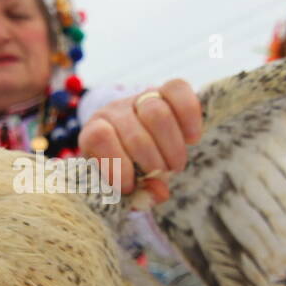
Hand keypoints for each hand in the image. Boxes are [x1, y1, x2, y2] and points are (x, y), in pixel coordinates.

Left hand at [78, 80, 200, 202]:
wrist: (139, 148)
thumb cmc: (128, 171)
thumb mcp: (125, 188)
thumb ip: (137, 195)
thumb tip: (159, 191)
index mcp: (93, 132)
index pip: (99, 137)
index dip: (117, 166)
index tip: (129, 188)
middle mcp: (114, 110)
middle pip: (135, 134)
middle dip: (152, 164)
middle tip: (161, 176)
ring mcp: (140, 97)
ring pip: (157, 113)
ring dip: (172, 148)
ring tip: (175, 166)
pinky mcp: (166, 90)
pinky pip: (178, 90)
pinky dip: (189, 116)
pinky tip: (192, 138)